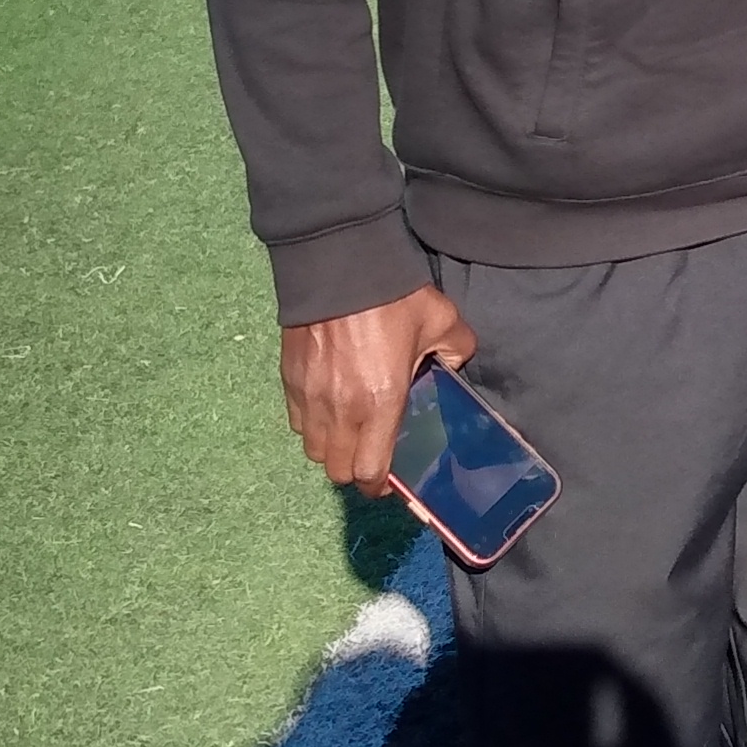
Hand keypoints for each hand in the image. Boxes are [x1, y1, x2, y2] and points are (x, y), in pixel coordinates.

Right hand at [278, 281, 474, 493]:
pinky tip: (330, 406)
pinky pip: (297, 421)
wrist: (339, 262)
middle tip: (371, 453)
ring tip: (350, 430)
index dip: (380, 484)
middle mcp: (341, 409)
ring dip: (332, 449)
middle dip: (355, 470)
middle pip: (338, 470)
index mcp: (381, 402)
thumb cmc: (393, 296)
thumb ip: (457, 351)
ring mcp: (311, 396)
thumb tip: (454, 366)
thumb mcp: (442, 320)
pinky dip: (312, 424)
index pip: (370, 471)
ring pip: (314, 450)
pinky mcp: (290, 379)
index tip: (390, 479)